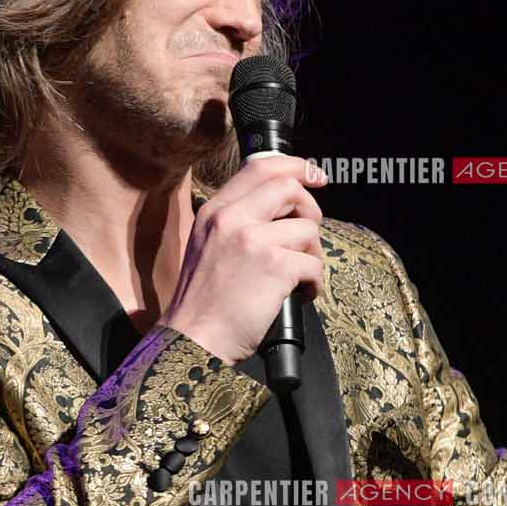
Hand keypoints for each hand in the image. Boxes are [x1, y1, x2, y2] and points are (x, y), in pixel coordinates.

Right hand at [159, 155, 327, 364]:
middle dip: (311, 210)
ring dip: (312, 254)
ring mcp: (253, 240)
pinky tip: (299, 295)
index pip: (261, 167)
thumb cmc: (204, 302)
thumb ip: (236, 221)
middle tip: (307, 237)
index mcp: (215, 211)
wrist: (192, 339)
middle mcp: (232, 218)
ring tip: (297, 276)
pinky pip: (314, 264)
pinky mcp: (275, 267)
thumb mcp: (207, 245)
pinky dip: (313, 283)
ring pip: (309, 228)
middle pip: (290, 188)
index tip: (315, 175)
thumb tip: (282, 209)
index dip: (296, 166)